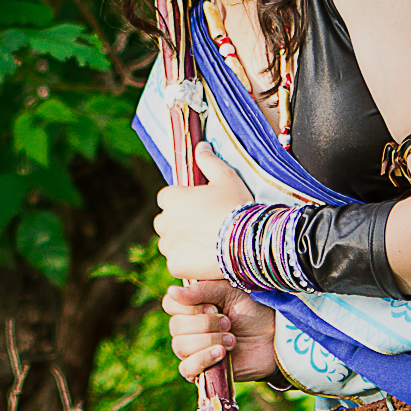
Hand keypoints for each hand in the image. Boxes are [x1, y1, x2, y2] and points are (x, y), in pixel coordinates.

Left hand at [154, 143, 250, 281]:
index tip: (200, 208)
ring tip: (208, 244)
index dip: (184, 203)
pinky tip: (206, 258)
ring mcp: (168, 245)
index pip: (168, 198)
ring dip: (182, 243)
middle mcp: (164, 221)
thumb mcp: (226, 177)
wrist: (246, 241)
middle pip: (167, 221)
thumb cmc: (236, 205)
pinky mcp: (175, 265)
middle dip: (180, 224)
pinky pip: (176, 263)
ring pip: (170, 243)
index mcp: (172, 198)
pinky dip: (187, 262)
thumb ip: (209, 161)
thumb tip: (200, 146)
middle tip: (205, 227)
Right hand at [162, 279, 277, 382]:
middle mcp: (189, 328)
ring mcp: (194, 350)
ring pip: (181, 346)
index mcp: (193, 306)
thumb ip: (202, 290)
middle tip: (229, 322)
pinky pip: (186, 369)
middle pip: (176, 327)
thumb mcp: (230, 292)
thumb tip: (172, 292)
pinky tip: (221, 354)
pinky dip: (202, 359)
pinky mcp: (202, 371)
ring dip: (209, 340)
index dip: (189, 306)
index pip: (170, 304)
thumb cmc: (253, 311)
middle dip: (206, 324)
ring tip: (232, 339)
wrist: (275, 338)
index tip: (213, 306)